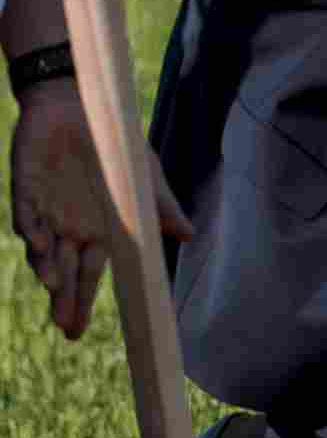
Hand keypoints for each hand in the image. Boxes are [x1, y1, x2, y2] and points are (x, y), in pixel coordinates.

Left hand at [10, 81, 191, 339]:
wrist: (79, 104)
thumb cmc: (113, 146)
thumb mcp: (143, 178)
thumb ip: (161, 207)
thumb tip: (189, 234)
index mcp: (97, 233)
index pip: (89, 275)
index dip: (82, 302)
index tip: (76, 333)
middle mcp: (68, 230)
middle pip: (64, 273)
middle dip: (64, 300)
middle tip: (66, 328)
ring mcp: (45, 211)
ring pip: (42, 250)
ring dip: (47, 268)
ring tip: (54, 283)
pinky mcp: (26, 190)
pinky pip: (26, 216)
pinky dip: (31, 232)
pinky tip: (38, 243)